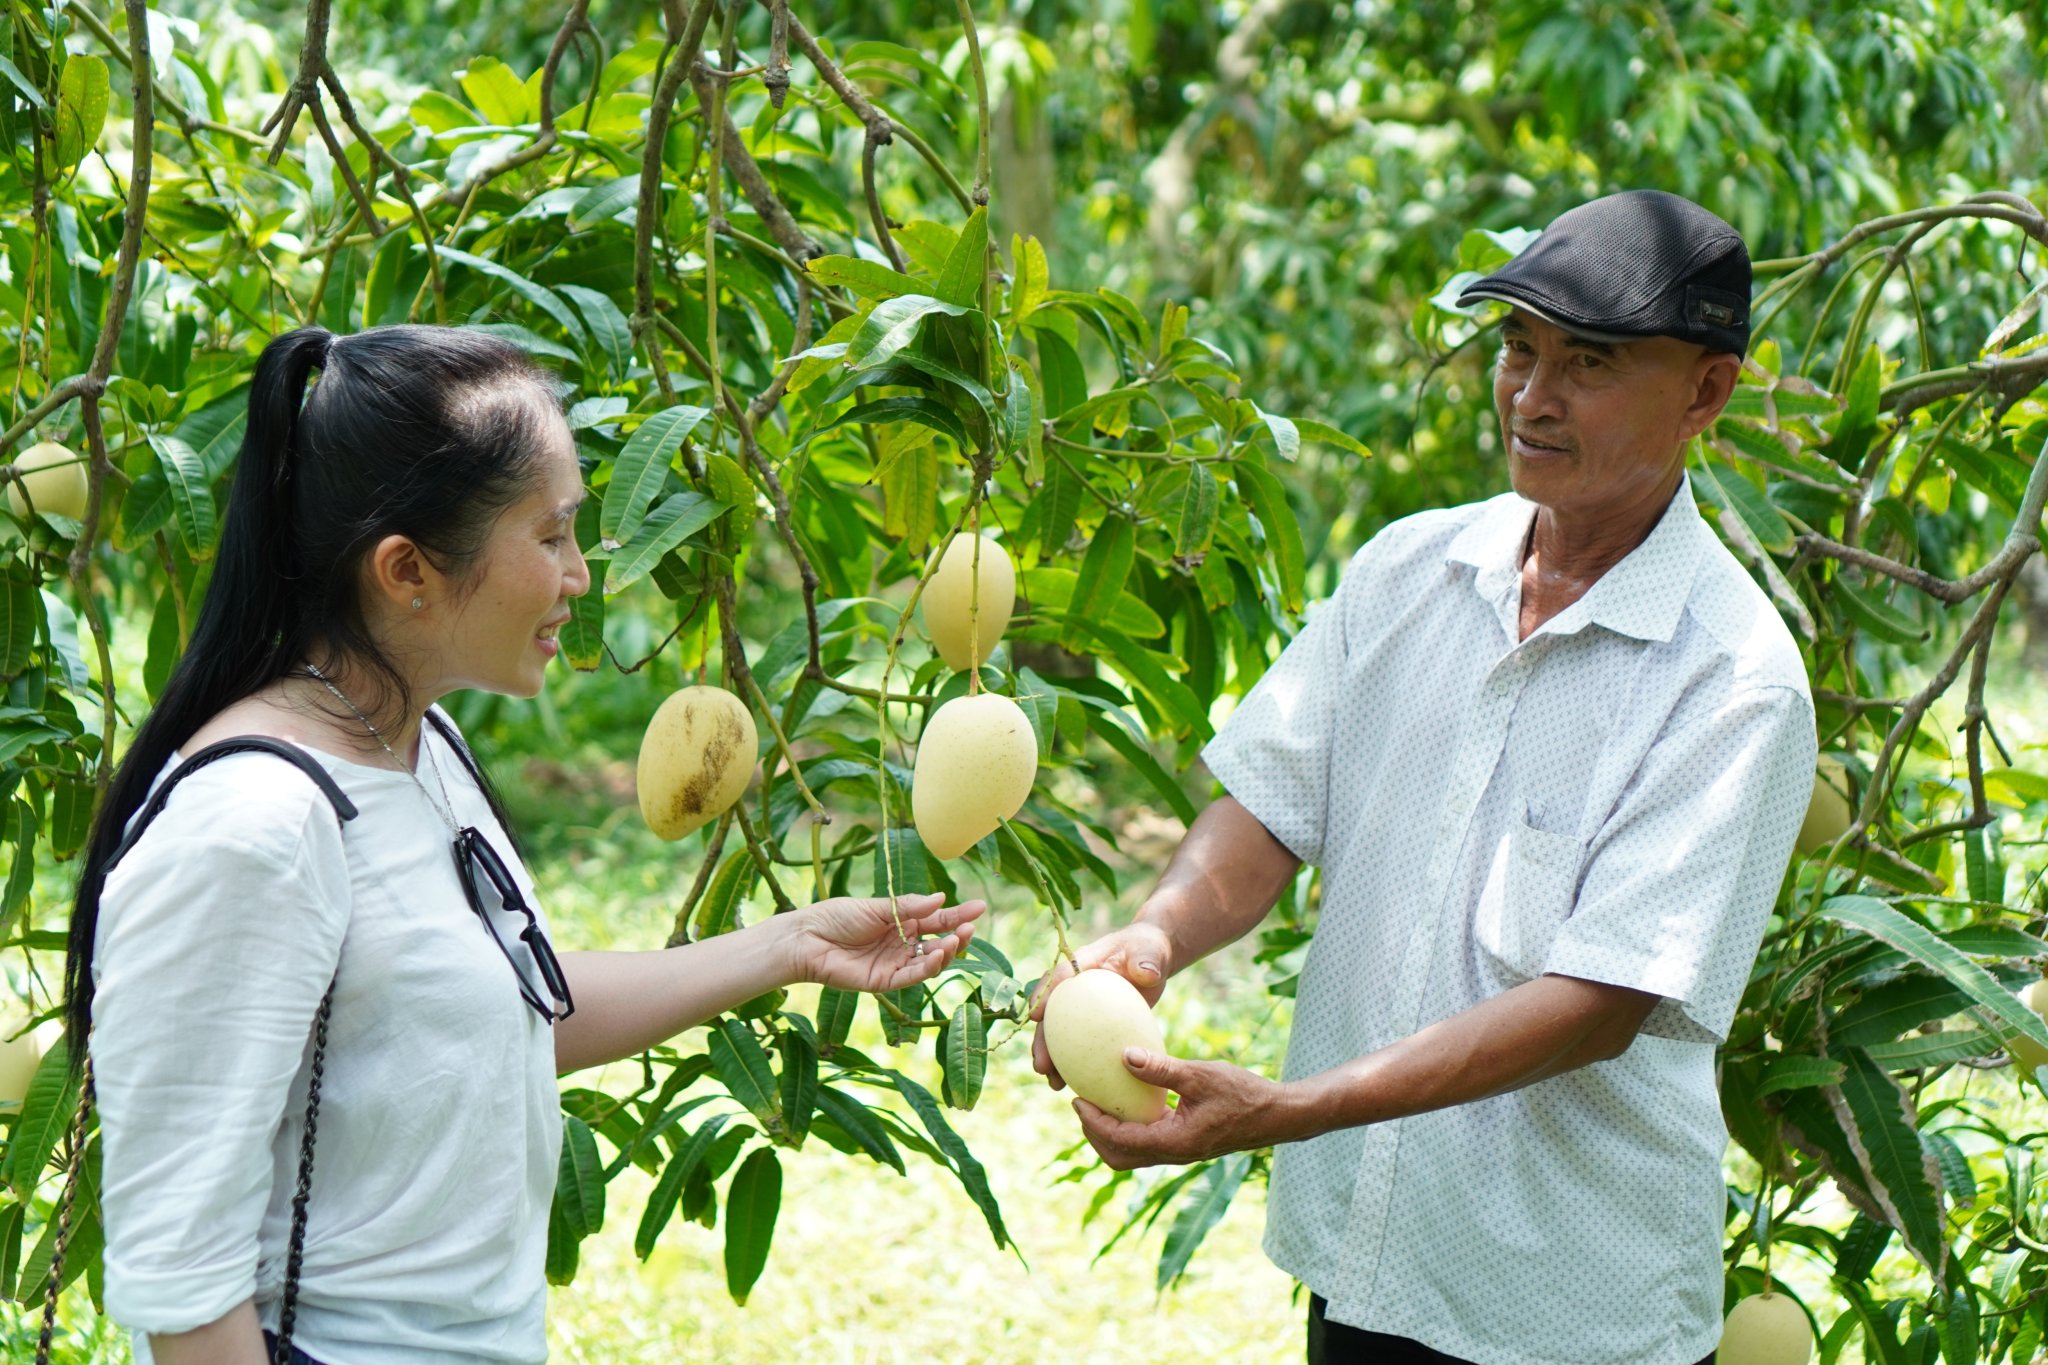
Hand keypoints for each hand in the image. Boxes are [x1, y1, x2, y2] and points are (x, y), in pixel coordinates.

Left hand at [788, 892, 982, 992]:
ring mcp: (895, 964)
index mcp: (902, 922)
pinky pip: (911, 977)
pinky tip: (938, 956)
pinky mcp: (885, 982)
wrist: (807, 939)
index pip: (937, 919)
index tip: (980, 907)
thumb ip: (908, 907)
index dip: (958, 915)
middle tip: (969, 928)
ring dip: (946, 953)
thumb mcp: (877, 907)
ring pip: (929, 962)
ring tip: (956, 940)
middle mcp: (903, 944)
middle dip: (957, 936)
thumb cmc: (837, 917)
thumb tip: (941, 899)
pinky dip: (927, 968)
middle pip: (938, 942)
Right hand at [1029, 921, 1173, 1089]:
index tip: (1035, 1016)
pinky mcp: (1091, 1024)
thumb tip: (1146, 974)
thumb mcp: (1149, 952)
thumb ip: (1146, 960)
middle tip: (1041, 1065)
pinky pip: (1079, 1045)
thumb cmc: (1148, 950)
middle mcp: (1074, 987)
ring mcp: (1080, 1008)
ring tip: (1054, 1083)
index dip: (1044, 995)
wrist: (1150, 960)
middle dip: (1042, 1040)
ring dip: (1053, 1058)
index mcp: (1083, 963)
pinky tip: (1077, 1086)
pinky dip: (1075, 1064)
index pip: (1059, 976)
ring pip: (1060, 1035)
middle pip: (1051, 1014)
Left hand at [1073, 1049, 1292, 1169]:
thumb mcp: (1200, 1075)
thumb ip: (1161, 1068)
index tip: (1076, 1099)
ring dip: (1111, 1133)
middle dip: (1094, 1135)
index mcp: (1174, 1142)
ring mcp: (1180, 1152)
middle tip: (1082, 1104)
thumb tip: (1123, 1056)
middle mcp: (1173, 1154)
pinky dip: (1130, 1128)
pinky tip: (1130, 1100)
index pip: (1119, 1140)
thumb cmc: (1243, 1093)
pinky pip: (1148, 1143)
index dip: (1092, 1122)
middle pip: (1119, 1157)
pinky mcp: (1187, 1143)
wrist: (1278, 1115)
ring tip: (1100, 1103)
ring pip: (1132, 1154)